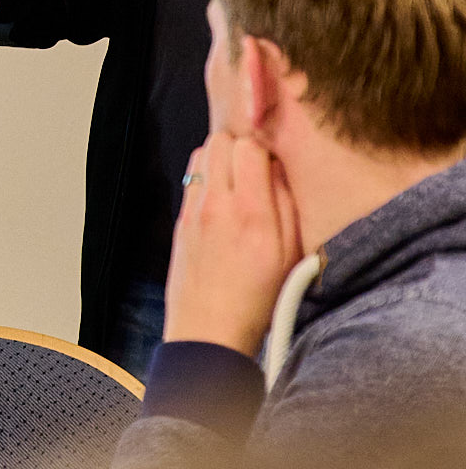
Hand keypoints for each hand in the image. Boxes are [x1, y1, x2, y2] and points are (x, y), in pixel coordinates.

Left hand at [163, 130, 303, 354]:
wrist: (208, 328)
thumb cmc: (257, 300)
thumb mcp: (290, 255)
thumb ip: (286, 205)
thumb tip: (277, 169)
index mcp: (250, 213)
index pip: (249, 147)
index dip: (265, 148)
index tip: (274, 163)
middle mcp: (216, 204)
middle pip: (220, 140)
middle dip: (241, 146)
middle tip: (255, 168)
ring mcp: (193, 209)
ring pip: (201, 153)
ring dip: (221, 158)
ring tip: (239, 182)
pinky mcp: (179, 218)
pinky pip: (192, 177)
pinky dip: (207, 176)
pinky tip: (222, 199)